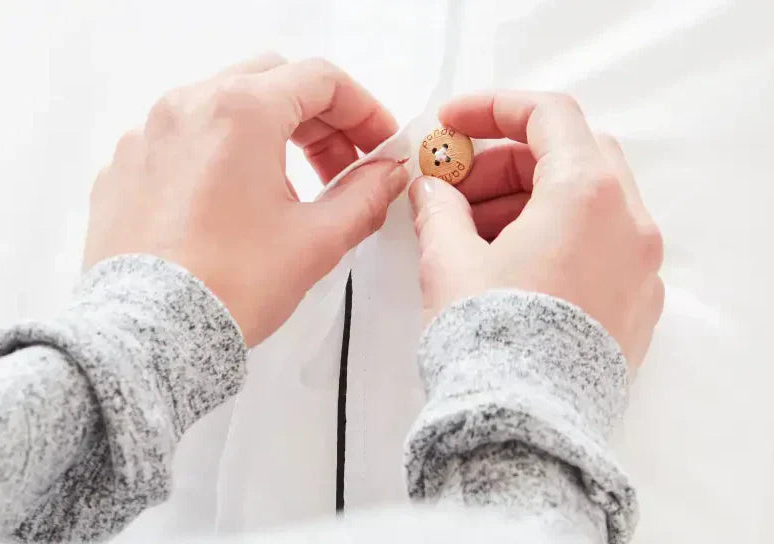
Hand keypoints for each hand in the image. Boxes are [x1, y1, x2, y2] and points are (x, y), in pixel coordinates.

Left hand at [84, 55, 407, 345]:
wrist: (149, 334)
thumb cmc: (228, 285)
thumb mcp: (316, 240)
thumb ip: (364, 196)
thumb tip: (387, 175)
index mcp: (240, 110)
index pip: (321, 80)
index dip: (363, 111)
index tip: (378, 147)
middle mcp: (187, 106)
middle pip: (271, 81)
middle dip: (317, 119)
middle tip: (342, 168)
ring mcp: (148, 135)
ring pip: (223, 106)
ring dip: (268, 133)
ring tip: (287, 192)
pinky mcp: (123, 168)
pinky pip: (182, 141)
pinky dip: (217, 155)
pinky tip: (231, 204)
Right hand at [409, 91, 663, 369]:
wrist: (526, 428)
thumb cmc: (491, 342)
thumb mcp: (447, 261)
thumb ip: (437, 207)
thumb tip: (431, 189)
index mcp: (586, 195)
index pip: (548, 115)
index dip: (492, 109)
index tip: (452, 124)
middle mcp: (628, 223)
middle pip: (570, 155)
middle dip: (506, 162)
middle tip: (454, 186)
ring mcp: (640, 265)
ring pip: (587, 200)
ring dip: (529, 200)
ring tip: (471, 233)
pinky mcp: (637, 304)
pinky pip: (600, 244)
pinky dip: (557, 235)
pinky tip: (509, 265)